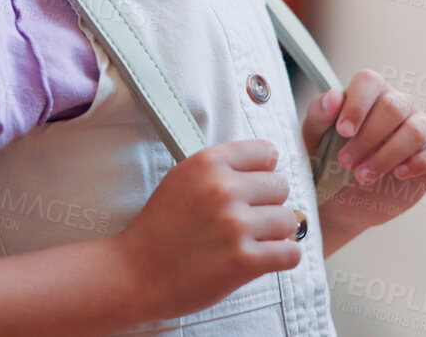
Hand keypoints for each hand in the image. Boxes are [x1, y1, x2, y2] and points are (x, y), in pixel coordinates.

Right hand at [114, 138, 304, 319]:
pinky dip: (282, 258)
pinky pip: (291, 253)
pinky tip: (263, 259)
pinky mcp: (243, 261)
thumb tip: (269, 166)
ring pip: (288, 220)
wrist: (133, 273)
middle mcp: (224, 189)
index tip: (253, 188)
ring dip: (275, 234)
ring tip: (251, 242)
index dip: (263, 172)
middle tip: (246, 221)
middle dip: (268, 204)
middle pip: (281, 186)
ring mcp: (235, 226)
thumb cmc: (159, 229)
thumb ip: (221, 169)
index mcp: (208, 163)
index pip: (267, 152)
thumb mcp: (182, 179)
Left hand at [301, 70, 425, 234]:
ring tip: (363, 176)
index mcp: (369, 94)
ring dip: (387, 155)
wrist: (340, 202)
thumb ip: (319, 115)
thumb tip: (334, 96)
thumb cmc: (327, 162)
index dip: (357, 104)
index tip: (343, 131)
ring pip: (416, 129)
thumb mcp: (313, 140)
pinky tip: (397, 174)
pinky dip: (419, 162)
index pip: (369, 81)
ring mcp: (420, 128)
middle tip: (345, 162)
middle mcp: (398, 105)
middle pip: (393, 106)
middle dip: (367, 138)